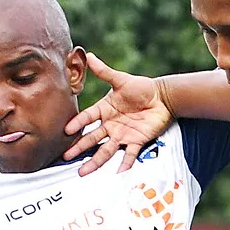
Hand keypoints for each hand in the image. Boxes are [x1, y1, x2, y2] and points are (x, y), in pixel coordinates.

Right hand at [63, 54, 173, 174]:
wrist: (163, 98)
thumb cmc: (142, 88)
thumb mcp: (122, 80)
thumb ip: (105, 72)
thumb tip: (89, 56)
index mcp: (104, 110)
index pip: (87, 118)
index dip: (78, 123)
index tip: (67, 130)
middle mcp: (110, 125)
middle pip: (92, 138)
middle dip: (79, 148)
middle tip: (66, 156)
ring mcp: (122, 135)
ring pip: (106, 150)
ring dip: (94, 161)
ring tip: (82, 172)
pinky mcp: (136, 141)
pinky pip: (129, 154)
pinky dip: (124, 164)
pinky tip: (118, 173)